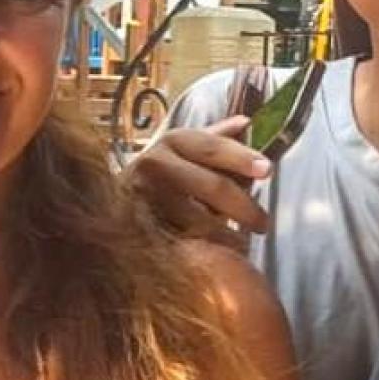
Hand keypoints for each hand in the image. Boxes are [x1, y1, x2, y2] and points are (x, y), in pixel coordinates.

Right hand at [123, 117, 270, 247]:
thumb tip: (247, 123)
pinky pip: (178, 241)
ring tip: (242, 245)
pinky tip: (214, 256)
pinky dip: (200, 249)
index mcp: (175, 141)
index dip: (241, 157)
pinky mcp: (135, 226)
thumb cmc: (163, 172)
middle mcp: (156, 163)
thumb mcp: (186, 150)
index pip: (213, 147)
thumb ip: (217, 139)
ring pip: (197, 219)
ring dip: (225, 234)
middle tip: (263, 223)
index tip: (267, 169)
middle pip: (211, 185)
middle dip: (243, 206)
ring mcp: (144, 195)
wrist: (110, 200)